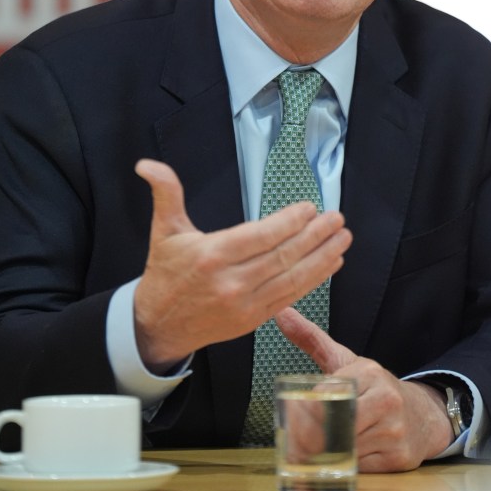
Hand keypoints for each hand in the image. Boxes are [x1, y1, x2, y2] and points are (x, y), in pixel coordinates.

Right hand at [133, 160, 352, 367]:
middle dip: (315, 236)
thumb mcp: (163, 230)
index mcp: (211, 256)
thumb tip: (147, 164)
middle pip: (282, 256)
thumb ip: (165, 193)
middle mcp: (231, 282)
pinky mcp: (253, 319)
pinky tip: (330, 264)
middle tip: (336, 219)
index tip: (310, 208)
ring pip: (292, 278)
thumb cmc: (165, 274)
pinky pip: (290, 297)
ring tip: (342, 238)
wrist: (158, 325)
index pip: (260, 236)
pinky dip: (314, 280)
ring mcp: (245, 304)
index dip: (289, 222)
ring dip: (322, 258)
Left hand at [275, 307, 452, 471]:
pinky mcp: (399, 458)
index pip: (326, 395)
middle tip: (293, 443)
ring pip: (346, 448)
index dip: (304, 411)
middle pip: (336, 424)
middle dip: (311, 436)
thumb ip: (312, 338)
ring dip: (325, 454)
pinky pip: (360, 467)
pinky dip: (346, 465)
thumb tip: (281, 312)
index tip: (289, 417)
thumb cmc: (374, 388)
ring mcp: (395, 430)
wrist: (422, 415)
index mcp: (369, 373)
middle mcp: (386, 399)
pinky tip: (341, 458)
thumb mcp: (344, 360)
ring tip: (311, 453)